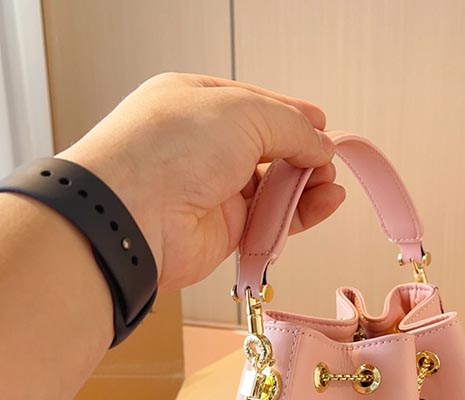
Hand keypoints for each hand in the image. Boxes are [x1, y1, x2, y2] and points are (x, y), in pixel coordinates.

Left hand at [60, 73, 345, 291]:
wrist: (134, 216)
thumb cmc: (168, 151)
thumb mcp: (242, 112)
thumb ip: (290, 126)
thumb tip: (320, 142)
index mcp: (197, 103)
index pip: (255, 106)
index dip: (292, 116)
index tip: (322, 126)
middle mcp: (203, 147)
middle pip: (267, 149)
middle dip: (303, 153)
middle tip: (327, 160)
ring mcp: (212, 190)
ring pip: (272, 188)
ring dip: (306, 186)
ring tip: (330, 185)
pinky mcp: (223, 231)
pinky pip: (270, 221)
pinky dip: (299, 215)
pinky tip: (325, 203)